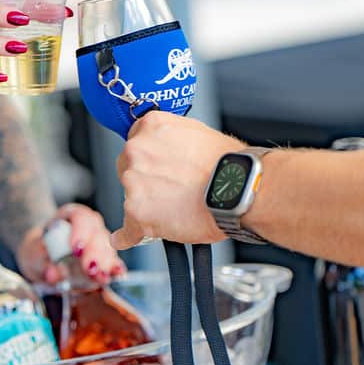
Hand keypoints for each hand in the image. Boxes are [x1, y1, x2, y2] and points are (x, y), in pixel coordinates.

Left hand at [17, 204, 124, 284]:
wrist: (44, 258)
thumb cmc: (40, 250)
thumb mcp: (34, 255)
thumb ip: (42, 263)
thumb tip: (52, 274)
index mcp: (71, 216)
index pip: (80, 216)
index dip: (81, 232)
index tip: (76, 250)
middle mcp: (90, 226)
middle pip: (98, 233)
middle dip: (95, 252)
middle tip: (89, 268)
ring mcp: (100, 242)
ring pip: (108, 248)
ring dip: (105, 263)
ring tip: (100, 277)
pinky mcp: (106, 259)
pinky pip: (114, 261)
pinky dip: (115, 268)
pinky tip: (117, 274)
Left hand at [113, 112, 243, 248]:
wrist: (238, 190)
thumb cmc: (228, 164)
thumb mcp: (197, 133)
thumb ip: (172, 140)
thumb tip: (166, 151)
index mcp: (151, 126)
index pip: (135, 142)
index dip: (147, 159)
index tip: (154, 169)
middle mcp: (136, 150)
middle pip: (127, 168)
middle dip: (144, 181)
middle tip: (169, 190)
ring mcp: (134, 181)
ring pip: (129, 198)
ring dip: (144, 205)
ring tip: (173, 210)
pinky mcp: (136, 212)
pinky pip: (125, 231)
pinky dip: (127, 236)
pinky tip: (128, 238)